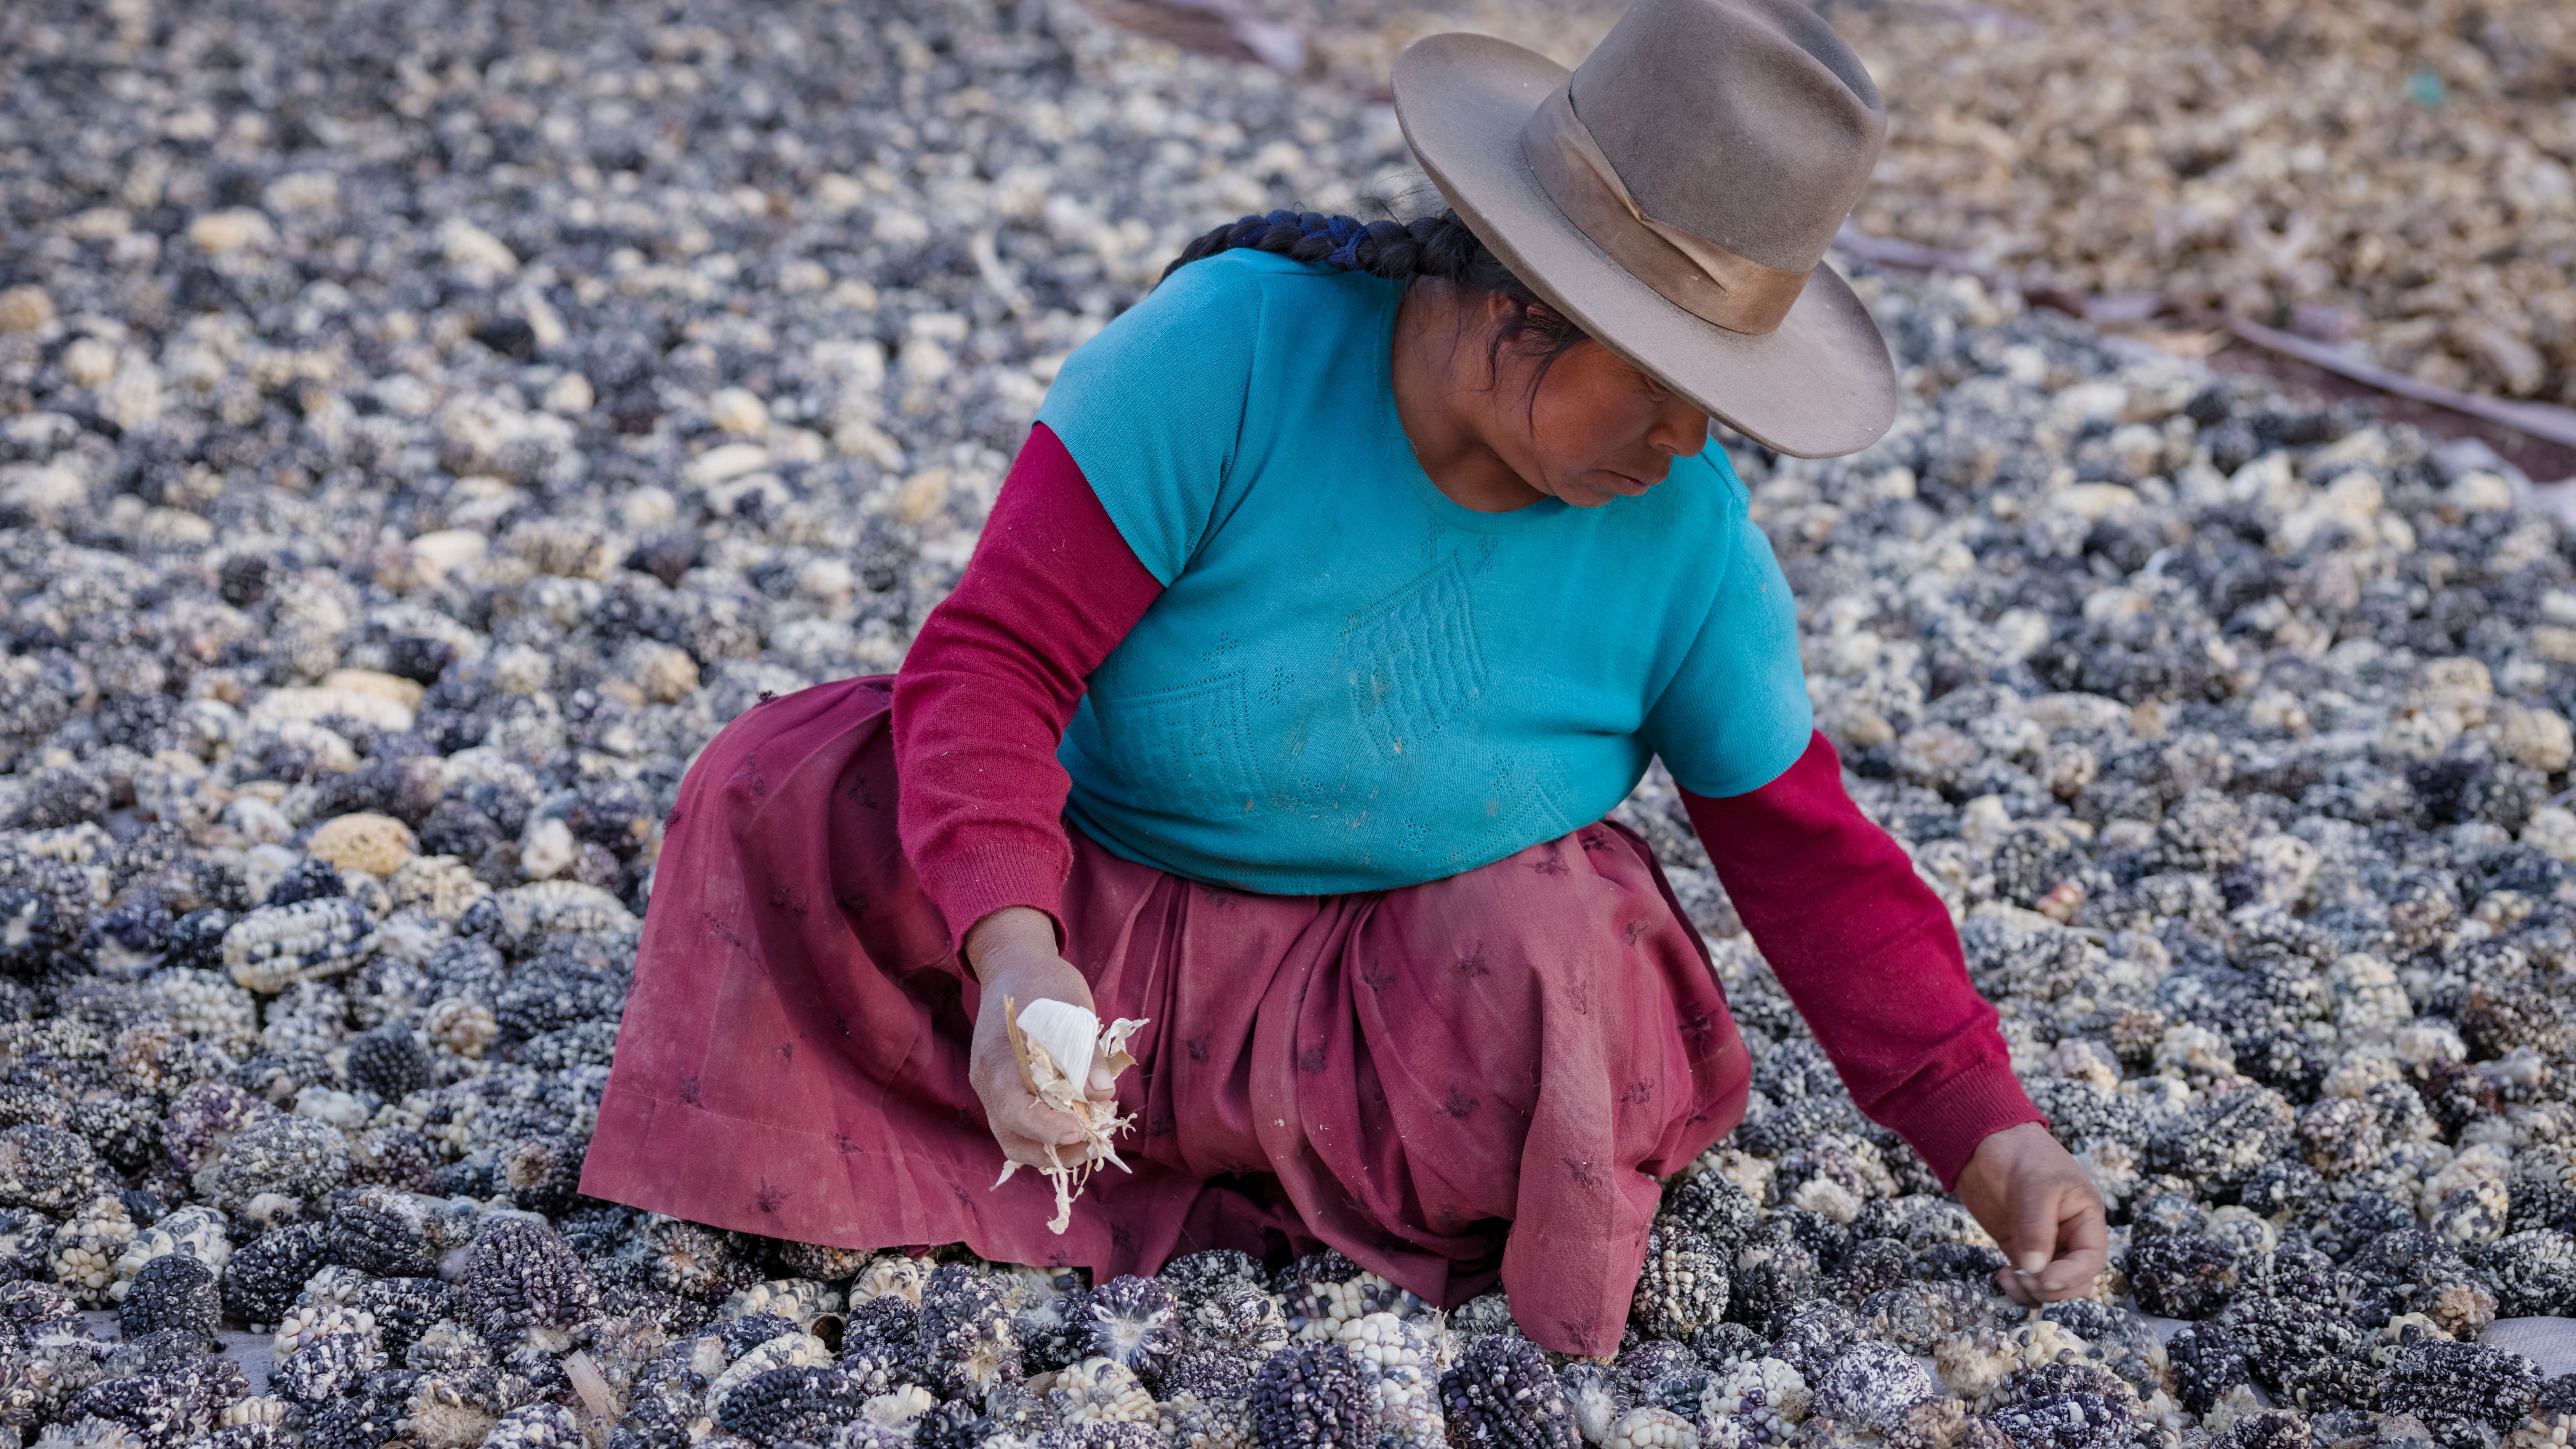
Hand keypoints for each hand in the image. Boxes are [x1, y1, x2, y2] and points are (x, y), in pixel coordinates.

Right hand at [964, 906, 1109, 1170]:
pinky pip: (1018, 1122)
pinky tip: (1074, 1122)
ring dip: (1050, 1147)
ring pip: (1014, 1136)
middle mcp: (988, 1082)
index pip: (1016, 1112)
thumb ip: (1086, 1054)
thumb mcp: (1072, 1009)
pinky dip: (1045, 1132)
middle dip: (1053, 1152)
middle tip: (1092, 1145)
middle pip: (1011, 1138)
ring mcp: (990, 1088)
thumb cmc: (1044, 984)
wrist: (1013, 965)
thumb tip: (1103, 1096)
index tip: (1084, 1131)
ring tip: (1088, 1139)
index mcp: (1000, 1060)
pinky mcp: (1001, 1089)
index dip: (1050, 1129)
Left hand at [1954, 1121, 2107, 1304]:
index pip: (2090, 1260)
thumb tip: (2035, 1269)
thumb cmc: (2020, 1153)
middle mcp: (2069, 1236)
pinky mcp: (2019, 1248)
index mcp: (2085, 1218)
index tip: (2044, 1279)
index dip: (2071, 1276)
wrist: (1985, 1141)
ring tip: (2009, 1279)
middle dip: (2052, 1288)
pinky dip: (2017, 1286)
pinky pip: (2027, 1278)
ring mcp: (2043, 1244)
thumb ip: (2036, 1227)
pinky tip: (2002, 1277)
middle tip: (2024, 1278)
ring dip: (2033, 1292)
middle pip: (2074, 1281)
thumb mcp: (2035, 1185)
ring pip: (2050, 1285)